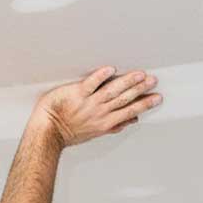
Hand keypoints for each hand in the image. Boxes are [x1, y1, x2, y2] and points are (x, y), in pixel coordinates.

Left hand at [30, 67, 161, 148]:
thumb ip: (112, 127)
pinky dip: (100, 76)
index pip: (129, 111)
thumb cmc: (66, 134)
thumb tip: (130, 122)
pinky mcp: (76, 93)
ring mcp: (88, 103)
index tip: (156, 98)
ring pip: (112, 90)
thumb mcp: (93, 134)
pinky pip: (91, 83)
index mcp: (104, 123)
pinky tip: (111, 69)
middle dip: (140, 89)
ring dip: (127, 82)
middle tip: (153, 81)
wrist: (46, 133)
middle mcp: (99, 112)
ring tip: (140, 75)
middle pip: (124, 99)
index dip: (144, 104)